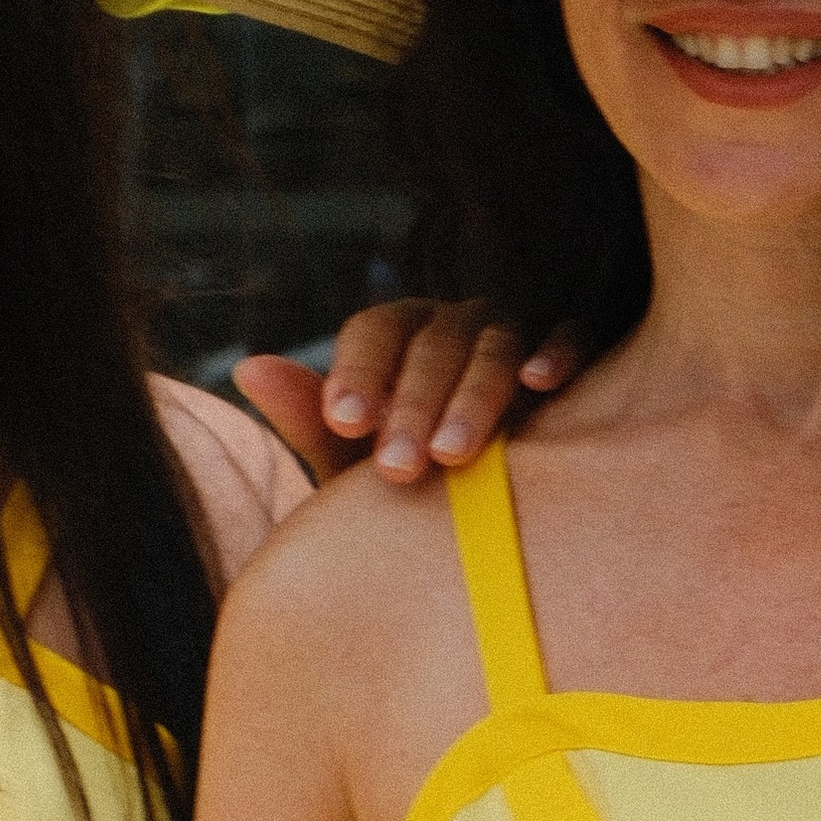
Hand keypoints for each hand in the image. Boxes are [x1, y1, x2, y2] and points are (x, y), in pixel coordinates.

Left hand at [233, 298, 581, 484]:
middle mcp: (455, 321)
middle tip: (396, 467)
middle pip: (432, 344)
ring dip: (472, 397)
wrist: (496, 499)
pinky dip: (557, 352)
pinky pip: (570, 335)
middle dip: (412, 404)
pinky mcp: (572, 347)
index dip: (358, 371)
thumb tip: (247, 368)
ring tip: (453, 454)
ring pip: (494, 347)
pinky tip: (543, 384)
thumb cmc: (416, 473)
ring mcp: (515, 330)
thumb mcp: (356, 457)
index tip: (343, 422)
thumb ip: (311, 419)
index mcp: (398, 335)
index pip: (373, 331)